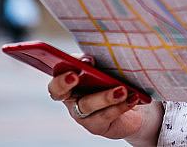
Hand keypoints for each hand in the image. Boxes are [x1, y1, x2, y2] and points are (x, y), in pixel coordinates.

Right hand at [47, 56, 163, 144]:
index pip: (54, 78)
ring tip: (121, 89)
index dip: (58, 75)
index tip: (72, 67)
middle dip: (65, 83)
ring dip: (105, 96)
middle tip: (76, 75)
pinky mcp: (97, 126)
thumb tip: (88, 60)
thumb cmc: (111, 78)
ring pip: (88, 105)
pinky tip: (133, 97)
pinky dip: (122, 105)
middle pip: (59, 92)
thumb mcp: (101, 67)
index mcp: (66, 81)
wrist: (131, 101)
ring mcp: (81, 115)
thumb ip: (91, 62)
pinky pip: (107, 115)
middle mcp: (69, 98)